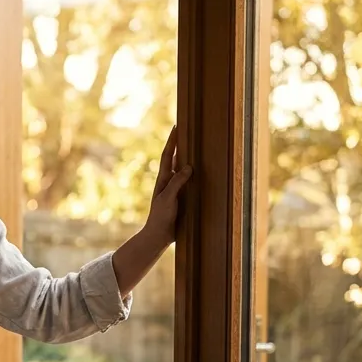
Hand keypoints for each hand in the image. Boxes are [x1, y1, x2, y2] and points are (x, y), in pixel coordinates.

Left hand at [144, 126, 193, 244]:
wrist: (159, 235)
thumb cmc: (161, 216)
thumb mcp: (168, 198)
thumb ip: (177, 183)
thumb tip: (188, 166)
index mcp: (163, 179)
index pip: (167, 155)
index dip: (172, 141)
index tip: (177, 126)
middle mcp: (169, 181)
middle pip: (175, 159)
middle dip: (181, 145)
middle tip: (188, 131)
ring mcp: (175, 189)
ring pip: (183, 169)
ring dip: (189, 158)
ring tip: (197, 146)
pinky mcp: (182, 198)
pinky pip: (190, 182)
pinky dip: (195, 174)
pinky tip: (203, 172)